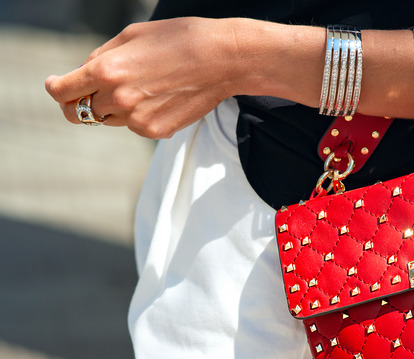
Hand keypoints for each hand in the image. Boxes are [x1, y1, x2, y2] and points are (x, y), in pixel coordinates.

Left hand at [45, 17, 240, 138]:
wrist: (223, 60)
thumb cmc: (180, 39)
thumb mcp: (132, 35)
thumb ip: (101, 56)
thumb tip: (84, 75)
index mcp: (105, 70)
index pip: (60, 91)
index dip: (54, 87)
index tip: (56, 85)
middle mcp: (117, 99)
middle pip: (78, 113)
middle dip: (76, 102)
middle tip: (84, 95)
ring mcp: (137, 120)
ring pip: (107, 120)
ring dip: (111, 108)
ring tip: (139, 88)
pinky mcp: (156, 132)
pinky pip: (134, 126)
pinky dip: (138, 115)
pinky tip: (160, 97)